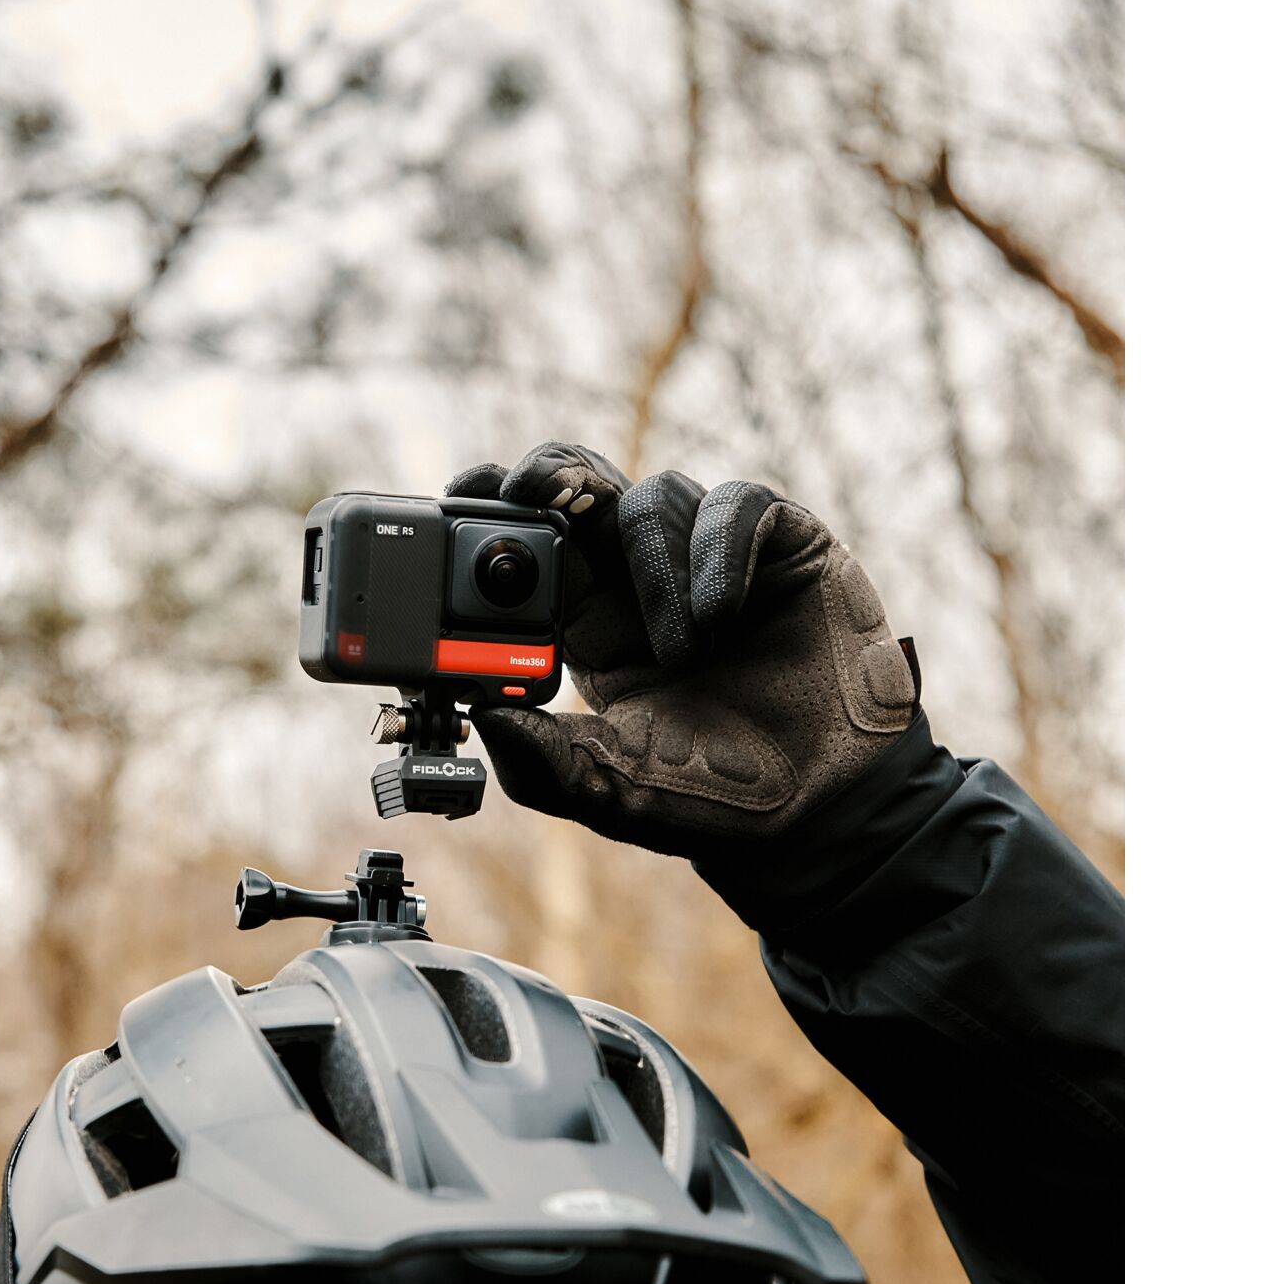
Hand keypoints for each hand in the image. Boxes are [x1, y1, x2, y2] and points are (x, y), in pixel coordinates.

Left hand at [446, 443, 918, 860]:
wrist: (824, 807)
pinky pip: (736, 506)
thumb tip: (483, 719)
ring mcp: (710, 555)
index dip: (494, 519)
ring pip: (654, 498)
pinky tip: (720, 611)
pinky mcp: (781, 544)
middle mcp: (641, 577)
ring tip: (684, 650)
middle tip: (525, 491)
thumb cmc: (714, 796)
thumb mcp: (618, 794)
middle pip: (579, 488)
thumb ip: (549, 767)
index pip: (529, 549)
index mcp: (589, 624)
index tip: (460, 503)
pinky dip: (719, 548)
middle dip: (546, 476)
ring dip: (655, 563)